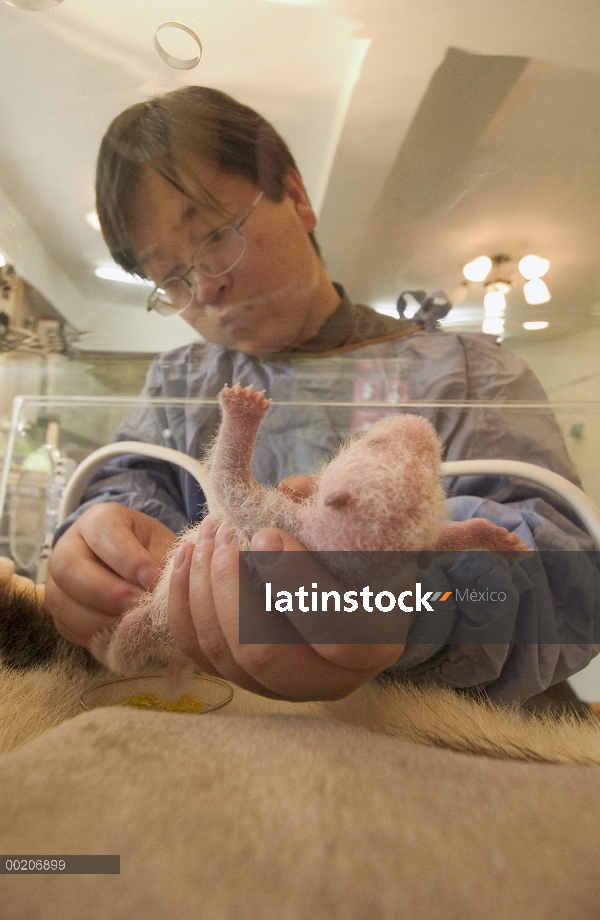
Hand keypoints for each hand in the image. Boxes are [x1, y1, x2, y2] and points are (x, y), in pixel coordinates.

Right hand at [46, 503, 176, 649]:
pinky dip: (93, 636)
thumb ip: (160, 563)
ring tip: (132, 626)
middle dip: (106, 592)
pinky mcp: (59, 611)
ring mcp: (57, 581)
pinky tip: (120, 636)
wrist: (136, 566)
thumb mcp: (162, 545)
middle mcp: (68, 546)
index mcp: (98, 520)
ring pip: (61, 602)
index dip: (128, 560)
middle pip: (69, 568)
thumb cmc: (151, 551)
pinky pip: (67, 627)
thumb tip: (157, 591)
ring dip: (98, 620)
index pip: (104, 533)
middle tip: (138, 607)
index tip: (153, 581)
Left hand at [166, 514, 409, 700]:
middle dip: (231, 587)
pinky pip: (198, 650)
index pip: (337, 636)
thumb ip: (333, 516)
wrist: (350, 586)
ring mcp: (278, 687)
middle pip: (263, 653)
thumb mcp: (363, 531)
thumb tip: (290, 492)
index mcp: (373, 646)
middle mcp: (327, 681)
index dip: (295, 585)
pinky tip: (189, 554)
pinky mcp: (241, 678)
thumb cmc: (362, 552)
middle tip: (225, 533)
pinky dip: (185, 602)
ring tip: (208, 533)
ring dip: (205, 586)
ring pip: (223, 652)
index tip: (266, 534)